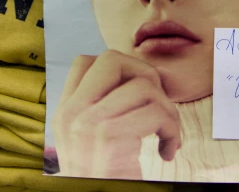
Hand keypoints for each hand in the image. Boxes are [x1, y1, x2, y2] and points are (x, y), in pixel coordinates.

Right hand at [51, 50, 181, 178]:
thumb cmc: (105, 180)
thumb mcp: (91, 143)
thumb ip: (103, 110)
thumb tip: (144, 74)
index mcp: (65, 113)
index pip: (85, 62)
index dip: (119, 69)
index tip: (136, 95)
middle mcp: (71, 114)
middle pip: (111, 59)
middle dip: (144, 75)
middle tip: (155, 104)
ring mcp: (87, 124)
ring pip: (144, 86)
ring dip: (168, 111)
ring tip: (166, 136)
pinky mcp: (109, 138)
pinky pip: (156, 112)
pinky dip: (173, 131)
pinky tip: (167, 151)